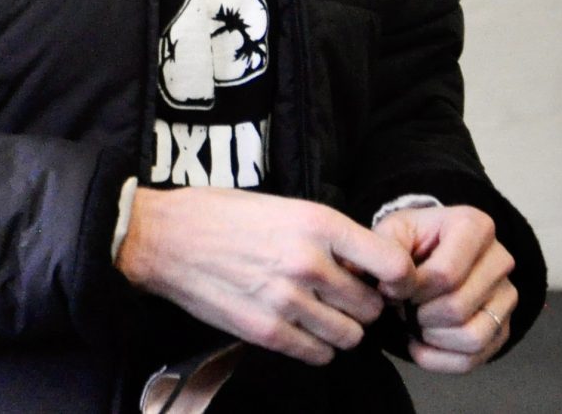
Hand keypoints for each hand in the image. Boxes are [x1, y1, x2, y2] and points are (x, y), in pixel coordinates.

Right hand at [117, 186, 415, 366]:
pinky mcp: (265, 331)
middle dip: (361, 305)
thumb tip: (366, 265)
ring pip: (349, 336)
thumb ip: (327, 234)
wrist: (163, 237)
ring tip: (318, 313)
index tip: (388, 282)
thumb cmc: (220, 215)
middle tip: (342, 297)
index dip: (398, 279)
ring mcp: (287, 300)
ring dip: (339, 329)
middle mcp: (309, 262)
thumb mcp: (282, 205)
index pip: (393, 265)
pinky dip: (315, 347)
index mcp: (317, 223)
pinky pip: (318, 355)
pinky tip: (298, 327)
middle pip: (371, 307)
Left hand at [373, 203, 516, 372]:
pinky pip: (475, 358)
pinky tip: (419, 343)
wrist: (424, 255)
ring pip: (472, 337)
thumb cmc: (407, 242)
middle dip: (418, 314)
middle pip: (458, 307)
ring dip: (431, 337)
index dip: (411, 290)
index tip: (392, 287)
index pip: (445, 274)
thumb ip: (385, 253)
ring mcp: (507, 295)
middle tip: (400, 306)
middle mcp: (500, 259)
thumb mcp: (390, 233)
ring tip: (411, 321)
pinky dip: (440, 359)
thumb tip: (392, 287)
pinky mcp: (503, 327)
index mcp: (475, 226)